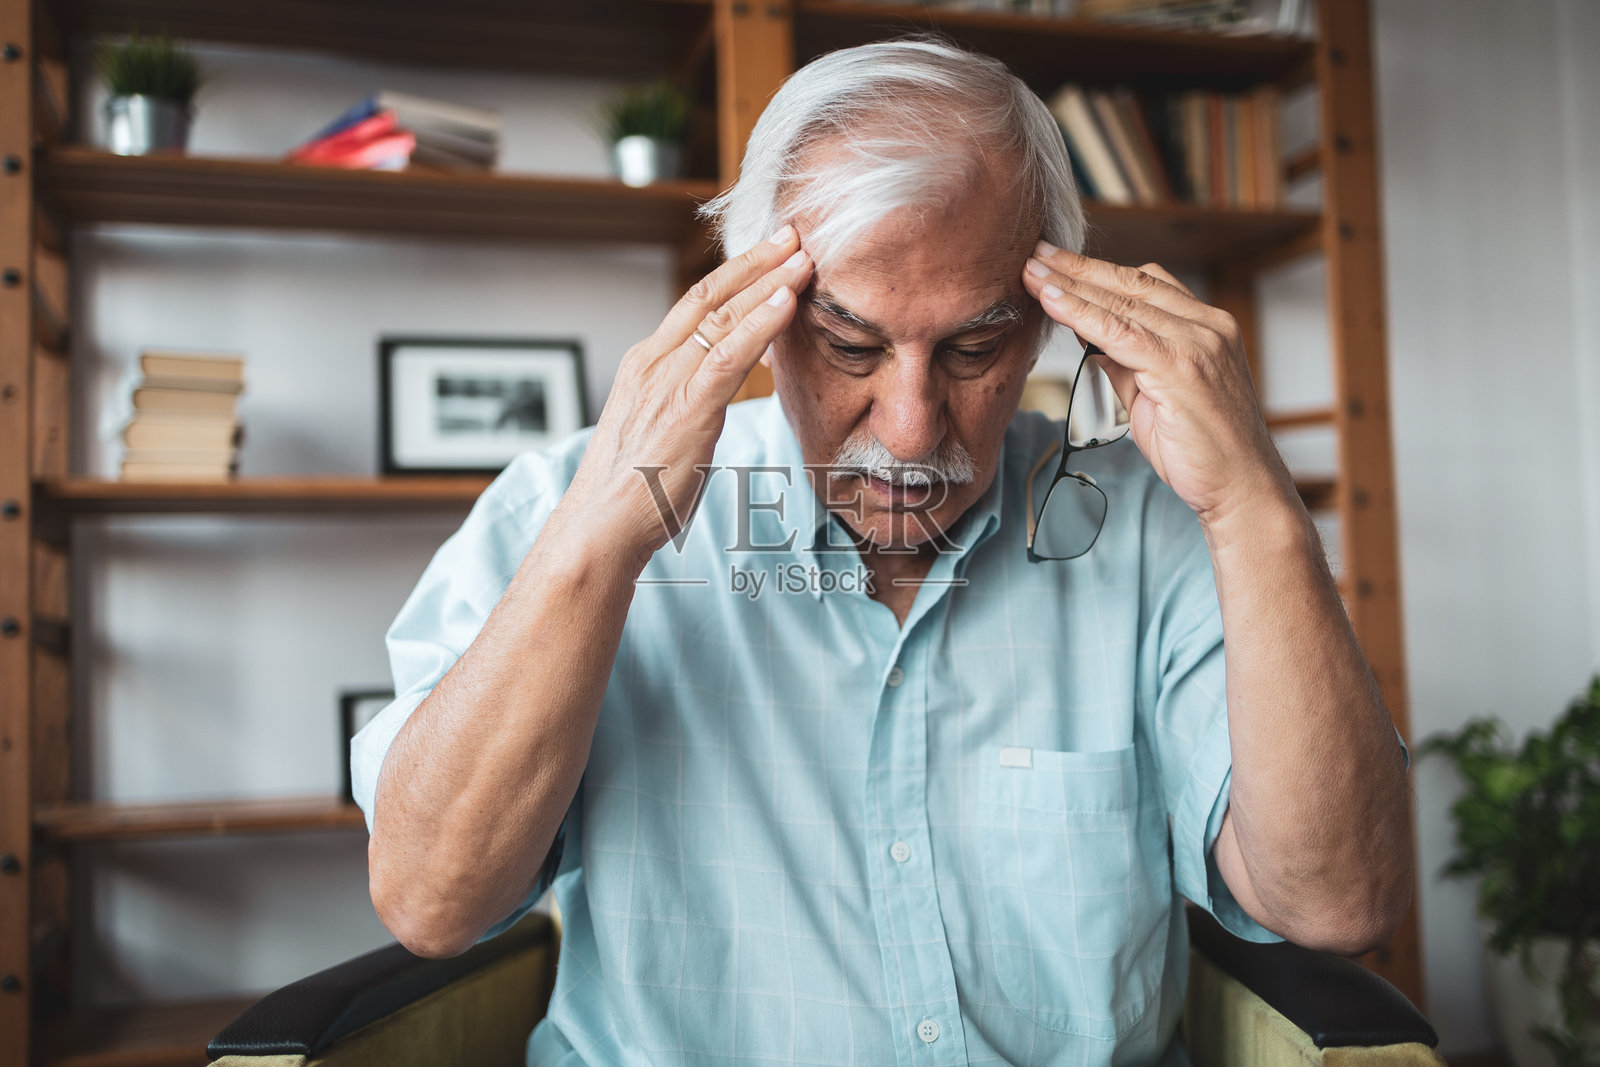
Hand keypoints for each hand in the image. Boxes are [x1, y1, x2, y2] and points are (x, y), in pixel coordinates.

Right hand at [564, 226, 813, 565]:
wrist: (600, 528)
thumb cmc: (631, 492)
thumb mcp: (659, 431)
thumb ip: (685, 401)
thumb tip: (714, 395)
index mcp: (646, 365)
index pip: (696, 303)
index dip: (736, 273)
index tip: (770, 251)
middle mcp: (654, 363)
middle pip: (711, 295)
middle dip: (756, 261)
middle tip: (794, 233)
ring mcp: (668, 383)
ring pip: (724, 317)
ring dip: (769, 283)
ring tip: (804, 257)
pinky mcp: (687, 409)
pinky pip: (729, 355)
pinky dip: (761, 324)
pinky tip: (788, 301)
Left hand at [1021, 241, 1297, 531]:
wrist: (1241, 489)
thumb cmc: (1200, 449)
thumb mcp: (1154, 397)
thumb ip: (1126, 364)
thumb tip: (1090, 339)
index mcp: (1206, 326)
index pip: (1143, 285)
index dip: (1096, 271)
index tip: (1055, 262)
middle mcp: (1208, 326)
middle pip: (1130, 284)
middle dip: (1077, 267)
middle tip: (1033, 253)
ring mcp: (1200, 343)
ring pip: (1123, 303)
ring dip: (1071, 284)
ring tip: (1031, 272)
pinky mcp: (1183, 368)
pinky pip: (1121, 333)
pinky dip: (1082, 314)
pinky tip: (1053, 301)